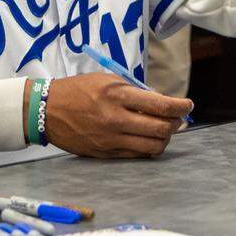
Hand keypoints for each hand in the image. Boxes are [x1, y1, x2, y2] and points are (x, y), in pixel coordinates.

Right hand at [27, 73, 192, 157]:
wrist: (47, 110)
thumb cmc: (78, 90)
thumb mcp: (107, 80)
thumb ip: (134, 91)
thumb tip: (161, 103)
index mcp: (117, 95)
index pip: (160, 105)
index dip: (180, 106)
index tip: (188, 105)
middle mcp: (116, 119)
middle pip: (161, 128)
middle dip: (176, 123)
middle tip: (178, 118)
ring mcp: (111, 139)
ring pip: (153, 145)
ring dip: (164, 138)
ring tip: (163, 129)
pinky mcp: (106, 153)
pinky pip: (137, 154)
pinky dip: (148, 147)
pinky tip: (146, 138)